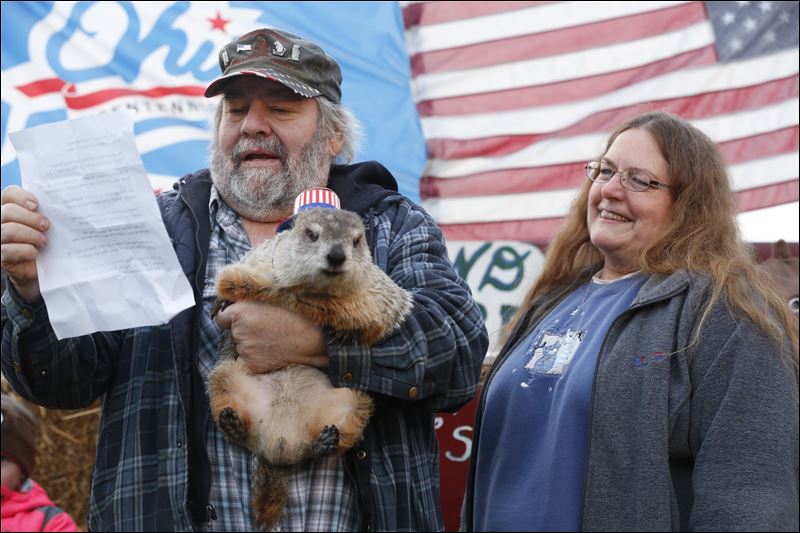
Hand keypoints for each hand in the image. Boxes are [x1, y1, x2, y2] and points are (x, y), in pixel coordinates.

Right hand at [1, 186, 48, 301]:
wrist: (44, 267)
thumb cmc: (47, 240)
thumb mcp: (49, 225)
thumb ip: (49, 213)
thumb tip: (65, 206)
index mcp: (12, 207)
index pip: (10, 193)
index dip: (21, 196)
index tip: (36, 205)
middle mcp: (1, 221)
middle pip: (8, 211)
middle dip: (30, 218)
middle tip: (47, 226)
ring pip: (7, 231)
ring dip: (30, 235)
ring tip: (44, 241)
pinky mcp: (1, 256)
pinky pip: (7, 250)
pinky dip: (24, 250)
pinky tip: (35, 253)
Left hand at [215, 300, 328, 372]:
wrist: (313, 339)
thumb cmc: (298, 315)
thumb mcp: (273, 297)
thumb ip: (252, 301)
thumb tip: (237, 306)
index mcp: (240, 311)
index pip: (222, 318)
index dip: (233, 319)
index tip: (243, 320)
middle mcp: (238, 331)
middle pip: (234, 334)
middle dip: (246, 333)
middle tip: (268, 330)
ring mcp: (245, 349)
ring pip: (242, 348)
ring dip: (253, 346)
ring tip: (275, 341)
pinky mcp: (252, 364)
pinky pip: (247, 362)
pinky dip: (257, 360)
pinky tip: (273, 354)